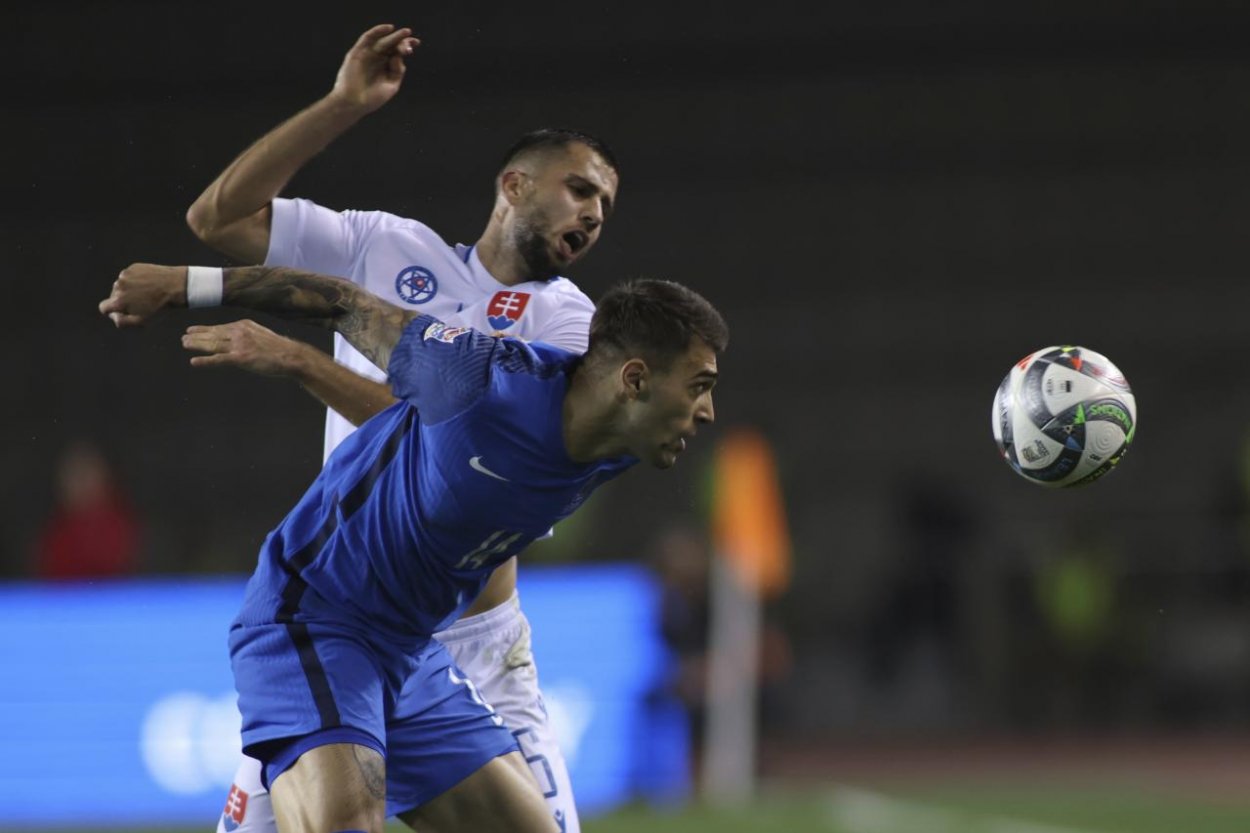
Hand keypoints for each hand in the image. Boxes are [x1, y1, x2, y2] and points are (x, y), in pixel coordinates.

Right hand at [99, 263, 184, 326]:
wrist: (176, 286)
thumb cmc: (160, 307)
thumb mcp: (142, 322)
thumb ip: (122, 322)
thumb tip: (113, 316)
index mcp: (118, 301)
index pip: (104, 307)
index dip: (112, 311)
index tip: (124, 311)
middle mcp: (118, 286)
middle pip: (113, 296)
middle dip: (123, 300)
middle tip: (141, 303)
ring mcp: (125, 275)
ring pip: (122, 285)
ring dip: (130, 289)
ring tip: (147, 293)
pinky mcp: (133, 267)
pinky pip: (129, 276)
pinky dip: (136, 280)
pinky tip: (148, 284)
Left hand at [182, 320, 305, 376]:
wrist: (290, 356)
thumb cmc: (279, 349)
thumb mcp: (261, 335)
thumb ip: (247, 335)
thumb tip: (238, 339)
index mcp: (243, 325)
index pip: (219, 327)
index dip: (204, 329)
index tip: (192, 330)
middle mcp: (239, 332)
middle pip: (213, 334)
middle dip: (197, 336)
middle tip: (184, 338)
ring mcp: (239, 345)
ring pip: (212, 344)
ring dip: (196, 344)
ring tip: (185, 344)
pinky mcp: (241, 358)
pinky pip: (218, 359)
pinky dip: (205, 360)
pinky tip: (194, 361)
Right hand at [329, 24, 420, 112]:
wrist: (354, 103)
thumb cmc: (372, 98)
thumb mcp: (392, 85)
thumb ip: (398, 71)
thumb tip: (399, 56)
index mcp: (385, 66)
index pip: (397, 52)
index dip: (406, 46)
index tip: (416, 43)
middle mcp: (377, 58)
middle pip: (391, 45)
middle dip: (403, 41)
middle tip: (413, 40)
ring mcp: (367, 54)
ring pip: (382, 41)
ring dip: (394, 36)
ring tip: (406, 32)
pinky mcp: (357, 52)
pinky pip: (367, 38)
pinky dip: (377, 31)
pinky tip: (389, 28)